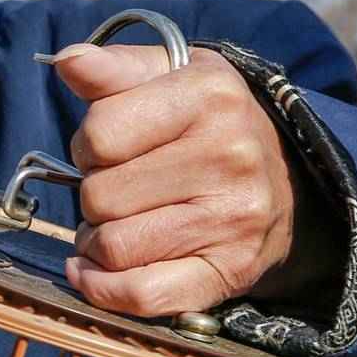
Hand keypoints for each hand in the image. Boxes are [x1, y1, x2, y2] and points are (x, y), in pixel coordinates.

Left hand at [50, 43, 339, 316]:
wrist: (288, 185)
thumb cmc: (212, 127)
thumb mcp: (175, 76)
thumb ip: (116, 69)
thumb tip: (68, 61)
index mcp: (210, 95)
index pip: (99, 133)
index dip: (87, 146)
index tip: (107, 149)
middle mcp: (228, 155)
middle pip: (100, 195)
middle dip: (93, 197)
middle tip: (119, 192)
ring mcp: (231, 219)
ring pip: (112, 247)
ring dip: (96, 243)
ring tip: (119, 226)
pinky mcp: (227, 270)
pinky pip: (141, 295)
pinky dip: (103, 290)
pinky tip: (94, 272)